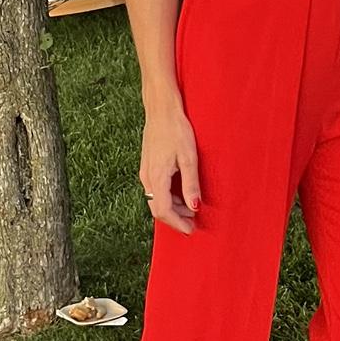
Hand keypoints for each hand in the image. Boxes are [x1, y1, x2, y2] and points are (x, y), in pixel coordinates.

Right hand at [140, 99, 200, 234]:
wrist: (161, 109)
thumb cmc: (176, 129)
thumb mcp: (189, 158)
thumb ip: (191, 184)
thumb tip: (194, 207)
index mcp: (156, 178)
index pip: (164, 211)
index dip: (177, 223)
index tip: (191, 230)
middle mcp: (147, 178)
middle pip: (157, 209)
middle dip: (175, 219)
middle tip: (193, 223)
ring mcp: (145, 172)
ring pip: (156, 200)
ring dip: (173, 208)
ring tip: (191, 209)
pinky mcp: (147, 166)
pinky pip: (155, 190)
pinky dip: (168, 197)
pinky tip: (181, 193)